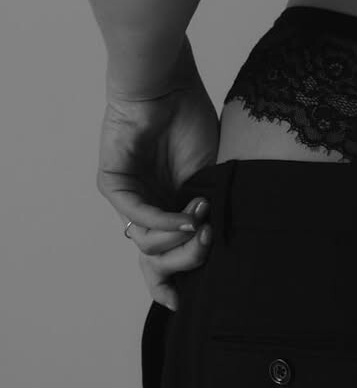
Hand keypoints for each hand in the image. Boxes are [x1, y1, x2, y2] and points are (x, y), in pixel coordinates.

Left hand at [97, 61, 220, 311]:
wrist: (169, 83)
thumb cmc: (191, 121)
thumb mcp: (210, 176)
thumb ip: (208, 212)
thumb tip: (213, 248)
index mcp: (168, 209)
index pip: (166, 258)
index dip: (175, 284)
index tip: (189, 304)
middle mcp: (146, 208)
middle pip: (156, 259)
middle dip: (187, 260)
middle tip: (210, 245)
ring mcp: (128, 197)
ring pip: (147, 243)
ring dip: (178, 238)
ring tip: (203, 221)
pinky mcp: (112, 182)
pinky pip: (136, 215)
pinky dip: (162, 221)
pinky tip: (187, 217)